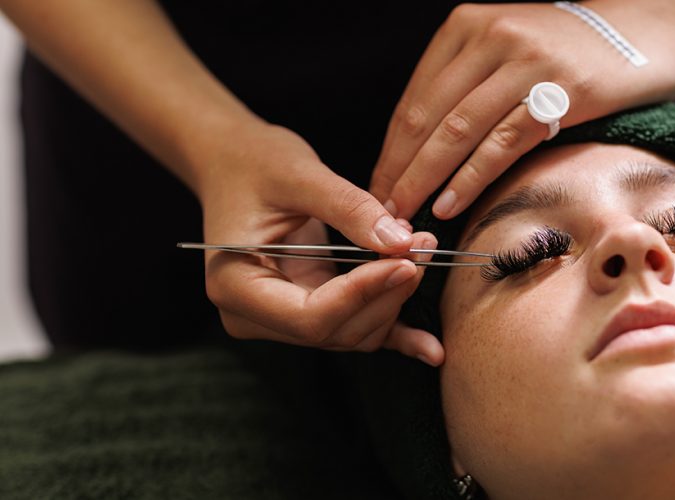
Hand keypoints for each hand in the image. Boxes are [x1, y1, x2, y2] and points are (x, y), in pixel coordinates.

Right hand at [197, 121, 443, 364]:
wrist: (234, 162)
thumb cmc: (254, 162)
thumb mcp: (299, 174)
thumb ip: (349, 209)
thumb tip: (401, 243)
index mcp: (235, 287)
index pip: (310, 316)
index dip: (364, 294)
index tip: (406, 261)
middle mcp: (253, 315)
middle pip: (336, 330)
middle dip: (387, 294)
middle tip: (424, 246)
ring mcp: (281, 319)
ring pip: (353, 333)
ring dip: (395, 301)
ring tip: (423, 252)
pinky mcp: (309, 310)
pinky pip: (357, 329)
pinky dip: (394, 333)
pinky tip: (430, 347)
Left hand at [370, 2, 674, 219]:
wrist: (645, 25)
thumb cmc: (567, 49)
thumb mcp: (504, 49)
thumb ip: (466, 85)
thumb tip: (424, 151)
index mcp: (466, 28)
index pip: (413, 101)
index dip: (390, 152)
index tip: (378, 189)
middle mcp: (490, 38)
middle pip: (427, 118)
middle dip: (398, 172)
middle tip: (381, 213)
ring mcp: (525, 62)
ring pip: (457, 131)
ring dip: (424, 180)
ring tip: (404, 215)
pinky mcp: (560, 91)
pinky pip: (502, 143)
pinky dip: (470, 178)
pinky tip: (449, 204)